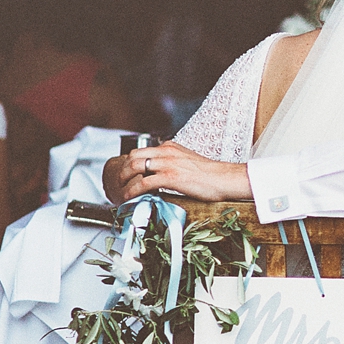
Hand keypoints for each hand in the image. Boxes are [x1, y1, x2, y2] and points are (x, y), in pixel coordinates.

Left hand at [115, 142, 252, 203]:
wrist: (224, 179)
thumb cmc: (210, 175)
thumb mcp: (188, 161)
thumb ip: (173, 163)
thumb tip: (161, 176)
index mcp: (170, 147)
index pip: (141, 150)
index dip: (129, 163)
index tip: (126, 175)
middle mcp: (167, 151)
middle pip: (133, 156)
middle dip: (122, 170)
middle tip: (120, 183)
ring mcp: (168, 163)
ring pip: (135, 167)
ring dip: (123, 180)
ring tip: (121, 190)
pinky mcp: (170, 177)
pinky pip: (143, 182)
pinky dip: (132, 190)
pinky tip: (129, 197)